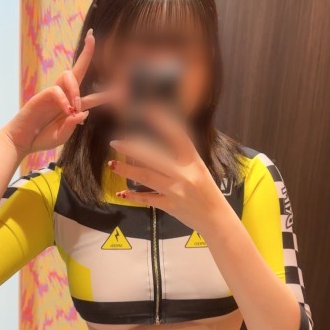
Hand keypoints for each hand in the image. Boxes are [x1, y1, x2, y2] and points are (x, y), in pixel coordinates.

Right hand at [3, 30, 111, 157]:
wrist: (23, 141)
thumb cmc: (42, 138)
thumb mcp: (62, 136)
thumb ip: (73, 126)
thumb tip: (83, 112)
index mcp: (72, 106)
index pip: (91, 96)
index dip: (106, 94)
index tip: (121, 90)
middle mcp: (64, 96)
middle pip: (77, 70)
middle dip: (86, 54)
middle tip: (92, 38)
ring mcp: (52, 94)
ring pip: (68, 75)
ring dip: (76, 90)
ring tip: (75, 107)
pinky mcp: (41, 96)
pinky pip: (56, 91)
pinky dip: (63, 100)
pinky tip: (65, 111)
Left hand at [107, 114, 229, 233]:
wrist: (216, 218)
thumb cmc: (207, 191)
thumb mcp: (199, 169)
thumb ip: (181, 158)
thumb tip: (154, 147)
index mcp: (194, 161)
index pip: (177, 136)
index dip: (162, 122)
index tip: (148, 112)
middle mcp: (185, 174)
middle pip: (154, 157)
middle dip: (133, 149)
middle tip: (116, 143)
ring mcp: (176, 191)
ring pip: (146, 177)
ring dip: (127, 170)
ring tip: (112, 164)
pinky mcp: (170, 206)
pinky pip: (147, 199)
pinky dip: (133, 196)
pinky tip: (121, 192)